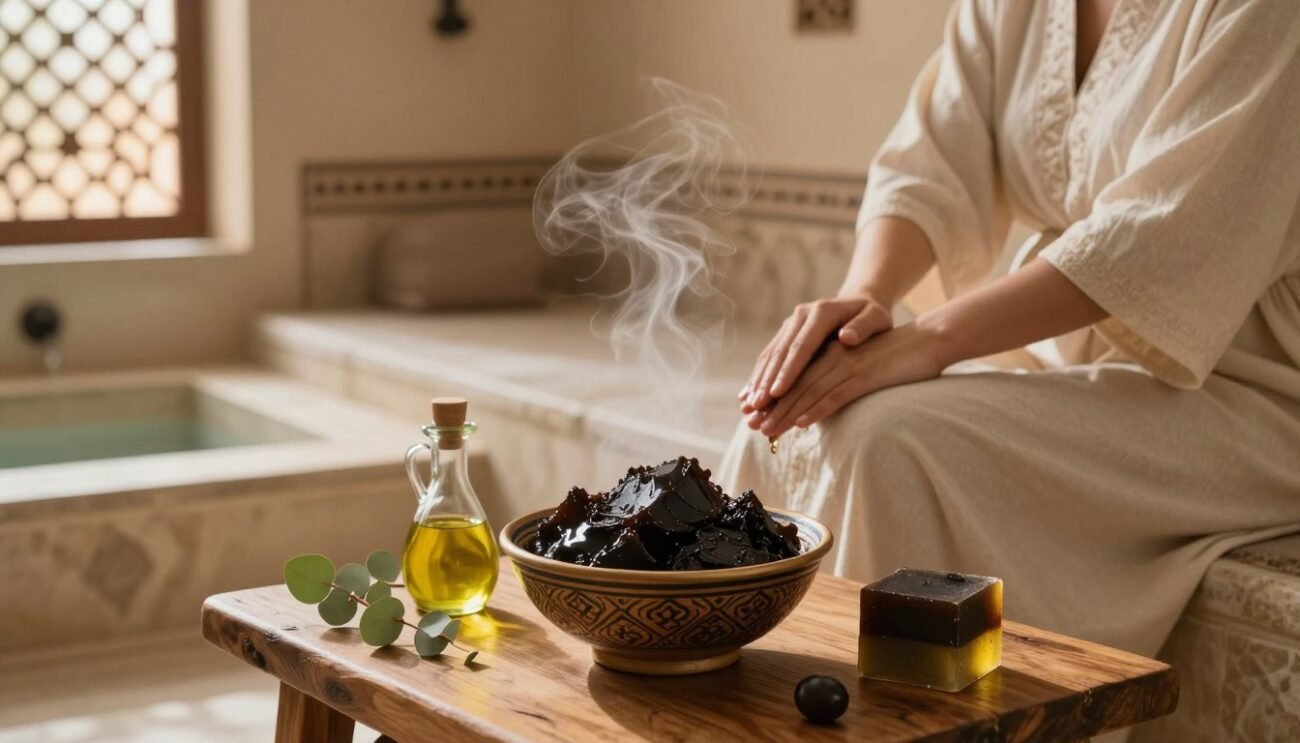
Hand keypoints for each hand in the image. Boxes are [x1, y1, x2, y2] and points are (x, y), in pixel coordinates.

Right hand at [739, 294, 891, 413]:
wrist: (858, 302)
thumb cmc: (872, 315)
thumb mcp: (876, 318)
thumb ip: (864, 326)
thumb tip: (847, 338)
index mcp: (821, 313)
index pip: (802, 346)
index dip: (788, 371)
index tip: (777, 393)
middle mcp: (800, 316)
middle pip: (780, 353)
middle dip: (767, 382)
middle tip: (757, 407)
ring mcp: (790, 324)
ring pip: (770, 356)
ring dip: (758, 382)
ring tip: (748, 407)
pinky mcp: (785, 333)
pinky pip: (768, 357)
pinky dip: (758, 377)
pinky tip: (748, 397)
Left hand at [746, 322, 946, 437]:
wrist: (926, 340)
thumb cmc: (891, 355)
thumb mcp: (856, 364)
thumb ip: (834, 377)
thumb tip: (811, 401)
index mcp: (826, 350)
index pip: (792, 375)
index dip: (771, 395)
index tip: (754, 413)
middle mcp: (831, 355)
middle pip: (794, 384)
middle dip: (771, 407)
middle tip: (752, 426)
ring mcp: (846, 364)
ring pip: (809, 391)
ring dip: (786, 412)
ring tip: (768, 429)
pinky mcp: (864, 375)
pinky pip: (837, 394)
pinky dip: (817, 409)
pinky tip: (803, 423)